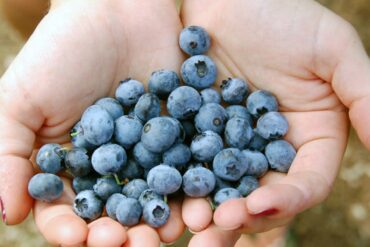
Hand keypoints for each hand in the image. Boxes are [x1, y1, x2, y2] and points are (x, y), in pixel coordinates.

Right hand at [0, 0, 184, 245]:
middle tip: (130, 245)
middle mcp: (113, 166)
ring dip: (159, 221)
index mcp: (73, 164)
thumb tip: (6, 216)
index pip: (68, 209)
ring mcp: (150, 153)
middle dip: (120, 233)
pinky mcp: (183, 136)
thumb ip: (8, 155)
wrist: (117, 9)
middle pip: (116, 212)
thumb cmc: (62, 51)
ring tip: (163, 236)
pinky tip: (196, 204)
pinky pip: (189, 168)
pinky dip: (192, 188)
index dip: (70, 228)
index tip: (78, 237)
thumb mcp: (22, 100)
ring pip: (155, 198)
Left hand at [181, 0, 369, 244]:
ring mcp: (231, 144)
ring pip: (222, 185)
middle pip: (261, 193)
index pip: (306, 182)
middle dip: (241, 213)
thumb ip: (363, 96)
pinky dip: (179, 178)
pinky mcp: (197, 132)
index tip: (260, 205)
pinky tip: (165, 191)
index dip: (287, 199)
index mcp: (309, 137)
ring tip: (189, 220)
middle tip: (217, 224)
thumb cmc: (284, 16)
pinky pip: (187, 160)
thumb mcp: (332, 50)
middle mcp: (270, 148)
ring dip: (207, 205)